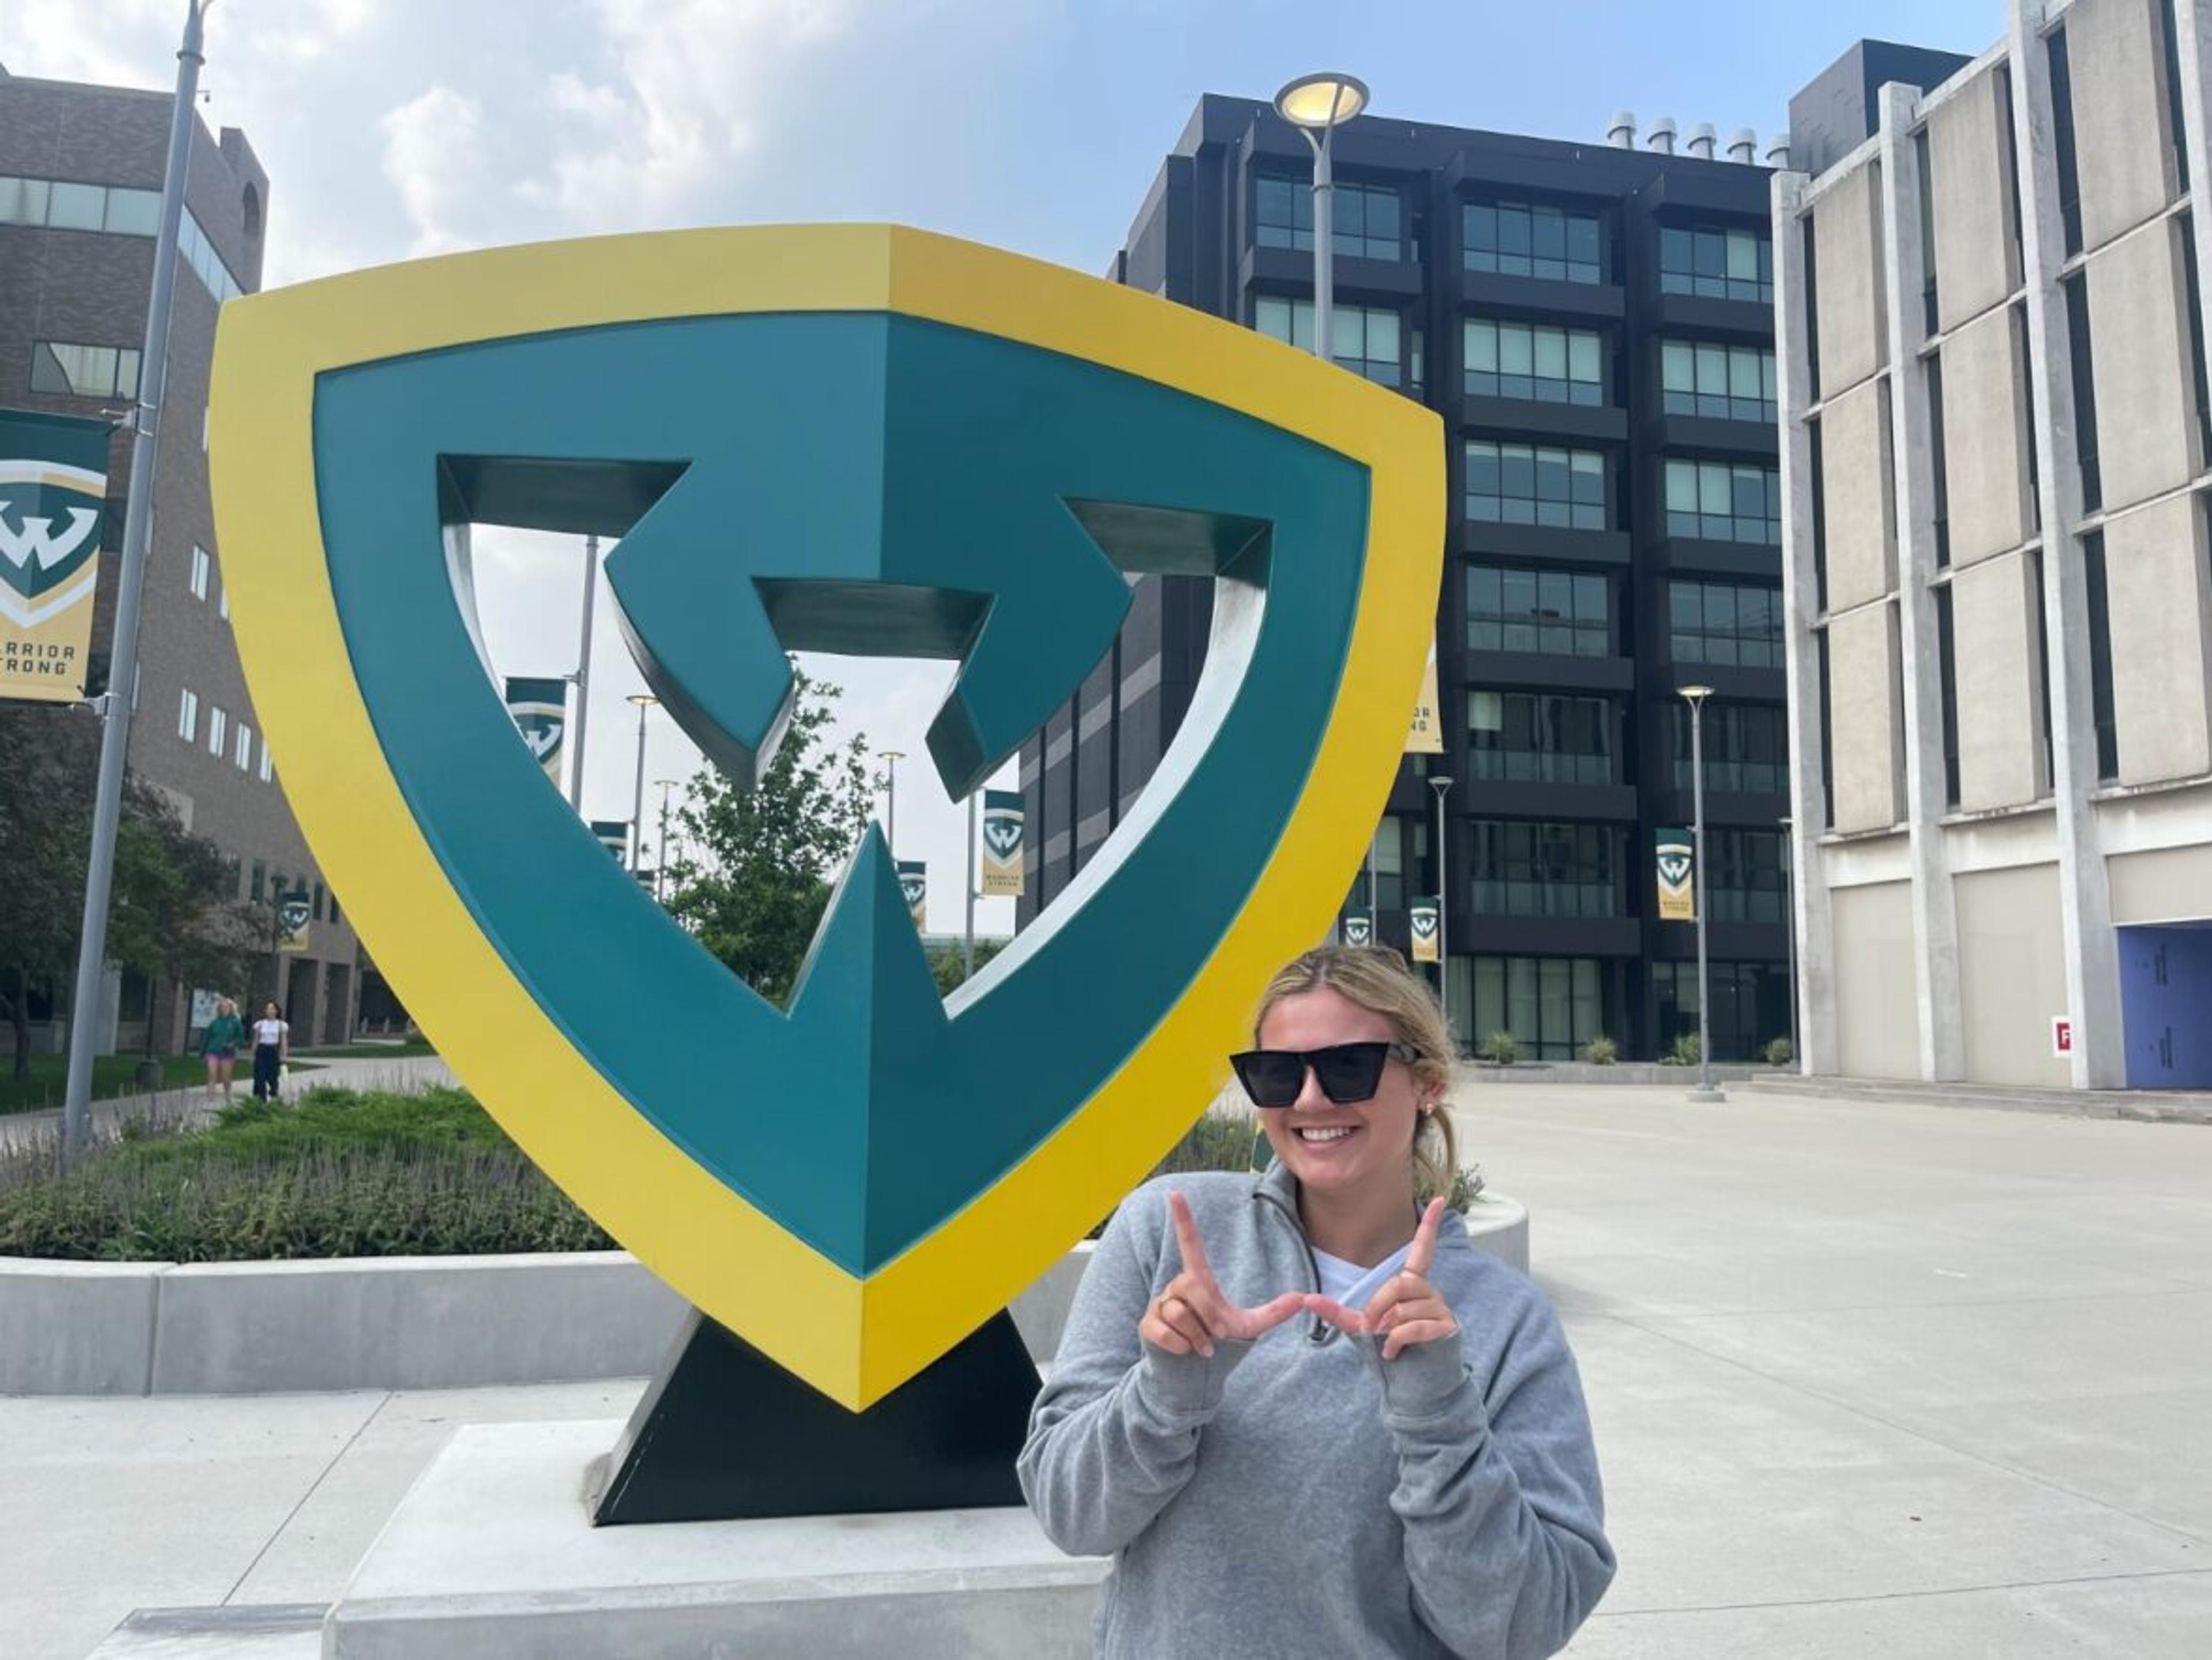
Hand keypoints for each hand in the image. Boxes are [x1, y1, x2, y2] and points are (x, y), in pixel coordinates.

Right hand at [1140, 1190, 1304, 1358]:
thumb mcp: (1250, 1327)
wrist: (1194, 1374)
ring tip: (1201, 1347)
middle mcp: (1177, 1287)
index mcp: (1199, 1280)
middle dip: (1208, 1314)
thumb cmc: (1219, 1342)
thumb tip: (1303, 1297)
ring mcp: (1159, 1305)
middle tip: (1216, 1335)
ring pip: (1178, 1312)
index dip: (1183, 1219)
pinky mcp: (1148, 1326)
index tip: (1174, 1192)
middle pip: (1190, 1286)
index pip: (1190, 1243)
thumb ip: (1275, 1312)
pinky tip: (1184, 1352)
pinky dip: (1182, 1347)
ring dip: (1197, 1336)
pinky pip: (1165, 1331)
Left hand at [1303, 1198, 1461, 1360]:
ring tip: (1387, 1343)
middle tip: (1372, 1330)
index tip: (1437, 1199)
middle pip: (1398, 1284)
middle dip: (1377, 1307)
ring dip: (1386, 1328)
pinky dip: (1395, 1341)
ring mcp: (1441, 1309)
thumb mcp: (1359, 1328)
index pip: (1422, 1249)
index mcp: (1412, 1285)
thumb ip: (1335, 1312)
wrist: (1412, 1384)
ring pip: (1404, 1307)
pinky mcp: (1446, 1328)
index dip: (1428, 1225)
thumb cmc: (1389, 1350)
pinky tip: (1392, 1353)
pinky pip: (1413, 1326)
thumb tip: (1305, 1299)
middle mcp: (1429, 1292)